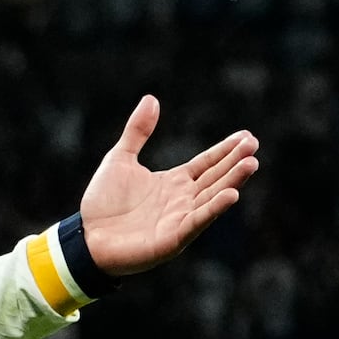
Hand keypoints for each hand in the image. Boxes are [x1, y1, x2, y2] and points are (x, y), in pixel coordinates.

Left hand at [77, 97, 259, 275]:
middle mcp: (182, 200)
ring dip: (232, 181)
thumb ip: (137, 132)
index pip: (206, 163)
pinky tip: (231, 195)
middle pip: (215, 178)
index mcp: (174, 182)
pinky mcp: (172, 239)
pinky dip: (213, 210)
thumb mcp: (119, 159)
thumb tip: (151, 99)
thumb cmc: (102, 203)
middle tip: (253, 146)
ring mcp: (179, 220)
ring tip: (251, 164)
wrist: (85, 237)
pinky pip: (196, 222)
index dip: (226, 150)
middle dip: (235, 162)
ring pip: (211, 197)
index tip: (246, 136)